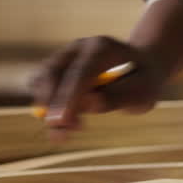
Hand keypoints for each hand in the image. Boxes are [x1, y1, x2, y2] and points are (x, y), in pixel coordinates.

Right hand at [28, 36, 168, 135]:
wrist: (141, 66)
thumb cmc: (143, 81)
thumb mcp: (143, 93)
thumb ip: (118, 98)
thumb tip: (90, 104)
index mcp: (103, 47)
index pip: (80, 72)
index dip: (68, 97)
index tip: (61, 121)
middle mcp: (79, 47)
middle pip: (54, 73)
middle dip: (54, 106)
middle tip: (62, 135)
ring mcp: (64, 55)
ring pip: (41, 80)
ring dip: (48, 108)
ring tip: (69, 130)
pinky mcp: (55, 67)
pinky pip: (39, 86)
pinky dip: (46, 105)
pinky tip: (64, 120)